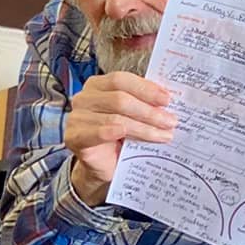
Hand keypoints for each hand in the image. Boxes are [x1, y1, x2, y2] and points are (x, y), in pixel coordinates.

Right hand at [63, 71, 175, 205]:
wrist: (104, 164)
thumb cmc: (120, 136)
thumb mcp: (133, 115)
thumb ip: (143, 103)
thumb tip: (166, 99)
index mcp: (97, 86)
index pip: (120, 80)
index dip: (145, 88)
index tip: (167, 100)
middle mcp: (84, 98)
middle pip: (119, 99)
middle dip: (149, 111)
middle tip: (170, 121)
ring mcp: (76, 117)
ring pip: (115, 118)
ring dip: (143, 128)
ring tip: (163, 135)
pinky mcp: (74, 137)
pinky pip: (96, 133)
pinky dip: (111, 132)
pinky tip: (124, 135)